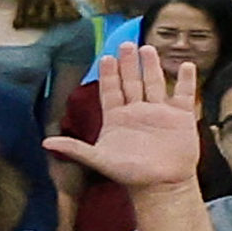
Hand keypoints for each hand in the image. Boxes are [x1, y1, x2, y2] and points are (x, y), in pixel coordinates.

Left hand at [52, 36, 216, 196]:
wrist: (161, 186)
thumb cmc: (129, 175)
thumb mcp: (99, 160)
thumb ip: (75, 149)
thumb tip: (45, 143)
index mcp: (117, 117)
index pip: (111, 90)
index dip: (109, 74)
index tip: (107, 57)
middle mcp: (137, 111)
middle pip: (132, 81)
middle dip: (128, 64)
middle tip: (126, 44)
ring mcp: (159, 112)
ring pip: (155, 83)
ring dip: (151, 66)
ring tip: (148, 48)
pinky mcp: (181, 117)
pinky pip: (184, 94)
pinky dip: (186, 80)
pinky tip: (186, 66)